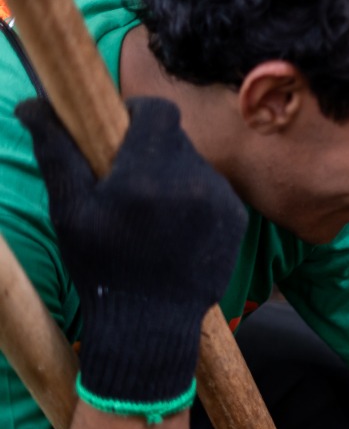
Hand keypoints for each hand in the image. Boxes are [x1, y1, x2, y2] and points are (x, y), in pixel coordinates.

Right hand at [18, 96, 244, 403]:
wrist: (150, 324)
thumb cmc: (101, 266)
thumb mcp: (70, 210)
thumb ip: (57, 152)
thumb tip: (32, 104)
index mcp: (149, 175)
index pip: (159, 111)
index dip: (139, 112)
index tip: (120, 128)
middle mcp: (193, 182)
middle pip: (175, 138)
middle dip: (150, 148)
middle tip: (126, 178)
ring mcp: (221, 201)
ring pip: (195, 164)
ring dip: (172, 174)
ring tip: (148, 211)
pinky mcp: (237, 219)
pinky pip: (213, 190)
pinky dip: (193, 198)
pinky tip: (172, 228)